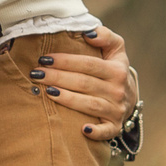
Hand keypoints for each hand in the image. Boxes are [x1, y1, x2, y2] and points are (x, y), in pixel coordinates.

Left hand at [34, 21, 140, 140]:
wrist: (128, 97)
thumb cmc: (113, 70)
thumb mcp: (116, 50)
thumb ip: (105, 36)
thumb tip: (89, 33)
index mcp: (117, 70)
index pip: (88, 64)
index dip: (66, 61)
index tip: (44, 59)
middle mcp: (118, 90)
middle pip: (84, 83)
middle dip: (59, 78)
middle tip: (37, 74)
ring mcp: (116, 110)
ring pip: (90, 105)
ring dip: (68, 99)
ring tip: (48, 92)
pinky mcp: (114, 126)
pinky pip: (106, 131)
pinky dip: (96, 132)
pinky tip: (82, 130)